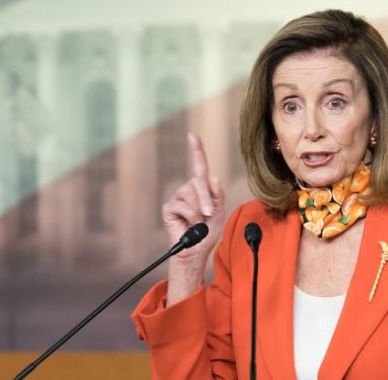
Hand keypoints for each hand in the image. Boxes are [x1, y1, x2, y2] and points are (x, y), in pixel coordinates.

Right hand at [162, 133, 224, 303]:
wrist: (195, 252)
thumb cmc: (208, 234)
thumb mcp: (219, 213)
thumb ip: (217, 195)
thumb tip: (212, 176)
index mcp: (202, 190)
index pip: (199, 167)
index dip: (196, 151)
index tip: (192, 136)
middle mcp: (188, 190)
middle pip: (198, 182)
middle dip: (207, 199)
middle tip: (209, 216)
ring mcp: (178, 198)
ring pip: (191, 195)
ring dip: (199, 211)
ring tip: (198, 223)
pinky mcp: (169, 208)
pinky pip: (182, 205)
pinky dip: (190, 216)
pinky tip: (188, 224)